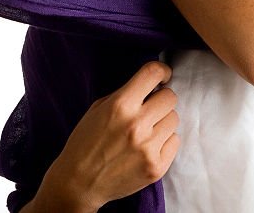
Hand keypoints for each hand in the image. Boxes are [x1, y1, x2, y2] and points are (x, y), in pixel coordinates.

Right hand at [37, 61, 180, 211]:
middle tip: (149, 108)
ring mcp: (148, 148)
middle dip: (160, 99)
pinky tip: (148, 146)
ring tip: (146, 130)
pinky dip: (164, 141)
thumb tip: (152, 85)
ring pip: (174, 119)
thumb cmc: (85, 142)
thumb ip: (125, 94)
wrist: (78, 183)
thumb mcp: (98, 108)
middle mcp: (137, 125)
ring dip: (162, 121)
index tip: (163, 75)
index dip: (162, 71)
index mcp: (120, 105)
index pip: (153, 73)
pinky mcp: (156, 167)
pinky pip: (174, 141)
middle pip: (170, 97)